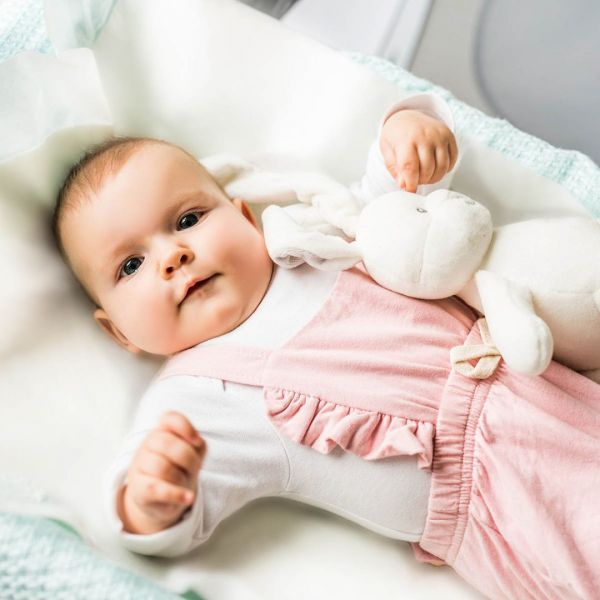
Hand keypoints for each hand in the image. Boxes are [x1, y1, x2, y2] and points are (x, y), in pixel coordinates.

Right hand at [118, 411, 205, 533]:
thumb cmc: (180, 469)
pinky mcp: (138, 489)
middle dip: (189, 459)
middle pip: (168, 444)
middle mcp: (147, 445)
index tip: (196, 441)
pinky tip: (189, 497)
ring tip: (184, 483)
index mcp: (161, 431)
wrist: (161, 499)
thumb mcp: (191, 453)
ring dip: (181, 478)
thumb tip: (196, 440)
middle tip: (192, 469)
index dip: (185, 427)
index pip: (169, 418)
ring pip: (162, 467)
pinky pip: (156, 488)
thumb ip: (196, 443)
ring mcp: (139, 466)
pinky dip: (175, 494)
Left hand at [380, 109, 457, 192]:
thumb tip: (404, 185)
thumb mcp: (387, 151)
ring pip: (442, 167)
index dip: (411, 183)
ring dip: (434, 178)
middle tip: (416, 180)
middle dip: (422, 181)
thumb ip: (395, 169)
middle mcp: (425, 136)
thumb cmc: (396, 136)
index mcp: (406, 139)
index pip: (410, 167)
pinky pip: (452, 160)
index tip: (410, 190)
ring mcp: (439, 135)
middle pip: (427, 169)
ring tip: (425, 176)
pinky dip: (445, 170)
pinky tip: (435, 168)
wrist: (407, 116)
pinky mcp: (449, 136)